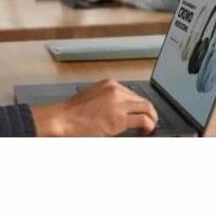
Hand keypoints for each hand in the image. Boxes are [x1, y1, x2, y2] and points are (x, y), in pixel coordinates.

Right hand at [30, 79, 157, 136]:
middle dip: (149, 112)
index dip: (139, 106)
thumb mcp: (94, 97)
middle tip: (150, 122)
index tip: (142, 113)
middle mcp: (116, 91)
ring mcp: (118, 103)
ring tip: (150, 127)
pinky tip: (146, 131)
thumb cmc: (73, 112)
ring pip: (147, 109)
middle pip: (142, 100)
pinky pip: (143, 121)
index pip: (133, 94)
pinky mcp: (119, 119)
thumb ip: (109, 100)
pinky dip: (149, 126)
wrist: (63, 119)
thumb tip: (122, 110)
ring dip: (152, 119)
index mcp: (109, 84)